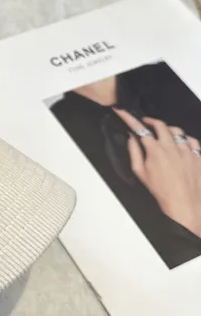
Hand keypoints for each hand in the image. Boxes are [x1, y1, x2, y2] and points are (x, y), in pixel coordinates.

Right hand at [115, 109, 200, 236]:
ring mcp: (187, 150)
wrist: (184, 204)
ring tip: (164, 133)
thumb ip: (134, 152)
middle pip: (160, 124)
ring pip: (177, 130)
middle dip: (150, 120)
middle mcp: (172, 147)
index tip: (122, 112)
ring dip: (168, 129)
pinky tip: (181, 143)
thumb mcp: (140, 173)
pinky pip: (192, 140)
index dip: (128, 118)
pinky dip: (185, 138)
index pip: (139, 128)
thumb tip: (132, 138)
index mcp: (155, 151)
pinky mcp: (198, 156)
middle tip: (146, 122)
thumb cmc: (162, 191)